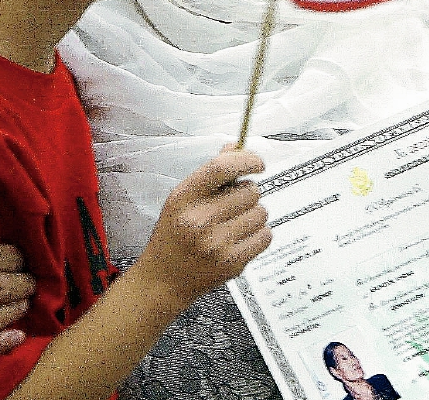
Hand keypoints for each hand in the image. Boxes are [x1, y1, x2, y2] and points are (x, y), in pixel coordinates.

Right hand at [135, 146, 271, 307]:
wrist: (163, 280)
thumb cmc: (174, 234)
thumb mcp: (181, 199)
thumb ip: (211, 173)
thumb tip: (238, 147)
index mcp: (183, 198)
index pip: (221, 167)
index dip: (246, 160)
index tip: (257, 163)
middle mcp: (199, 220)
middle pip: (250, 190)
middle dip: (248, 193)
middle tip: (234, 204)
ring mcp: (217, 244)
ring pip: (261, 212)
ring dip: (253, 214)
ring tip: (234, 223)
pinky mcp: (233, 263)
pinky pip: (266, 235)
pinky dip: (258, 235)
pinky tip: (240, 239)